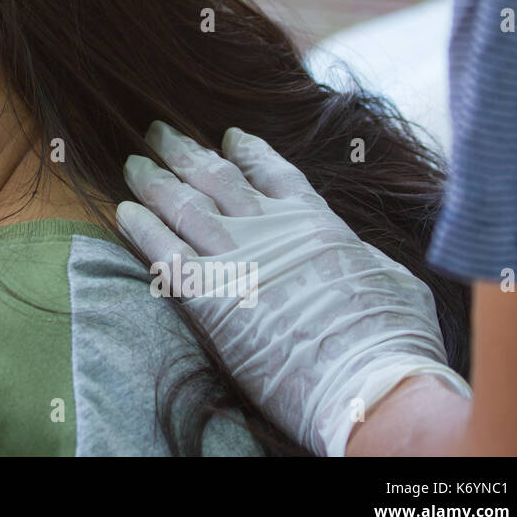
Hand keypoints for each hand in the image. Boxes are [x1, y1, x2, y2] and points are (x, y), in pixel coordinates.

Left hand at [115, 119, 470, 456]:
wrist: (369, 383)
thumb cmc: (394, 340)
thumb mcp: (393, 280)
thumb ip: (362, 258)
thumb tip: (357, 254)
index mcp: (315, 222)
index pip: (273, 173)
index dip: (246, 151)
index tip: (226, 136)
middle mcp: (268, 230)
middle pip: (216, 178)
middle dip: (184, 153)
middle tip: (158, 133)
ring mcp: (235, 259)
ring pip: (183, 205)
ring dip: (153, 182)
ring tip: (132, 163)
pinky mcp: (206, 296)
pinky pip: (162, 252)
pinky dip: (140, 228)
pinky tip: (122, 212)